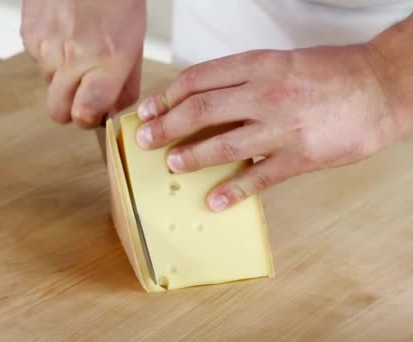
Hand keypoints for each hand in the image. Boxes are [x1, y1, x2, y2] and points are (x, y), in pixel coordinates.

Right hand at [21, 0, 145, 127]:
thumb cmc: (117, 1)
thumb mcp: (135, 46)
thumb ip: (125, 85)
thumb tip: (112, 111)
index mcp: (105, 62)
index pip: (84, 114)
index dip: (88, 119)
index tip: (93, 114)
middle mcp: (72, 58)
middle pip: (58, 112)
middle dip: (70, 110)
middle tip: (83, 92)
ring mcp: (46, 48)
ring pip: (48, 85)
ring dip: (61, 77)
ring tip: (77, 48)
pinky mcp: (29, 36)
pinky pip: (37, 61)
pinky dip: (50, 55)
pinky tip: (65, 34)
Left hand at [135, 45, 404, 211]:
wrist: (382, 86)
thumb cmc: (331, 73)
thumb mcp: (282, 62)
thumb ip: (244, 79)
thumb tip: (204, 100)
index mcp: (259, 65)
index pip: (198, 79)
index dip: (167, 96)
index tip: (148, 109)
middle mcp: (266, 93)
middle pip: (201, 110)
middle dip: (166, 127)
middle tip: (146, 139)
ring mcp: (283, 126)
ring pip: (223, 144)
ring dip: (191, 157)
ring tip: (172, 165)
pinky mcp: (301, 157)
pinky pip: (259, 178)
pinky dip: (233, 192)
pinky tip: (214, 201)